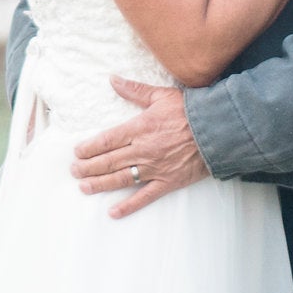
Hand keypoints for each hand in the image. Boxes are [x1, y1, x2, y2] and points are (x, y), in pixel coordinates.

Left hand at [72, 82, 208, 219]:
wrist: (218, 131)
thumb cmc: (190, 111)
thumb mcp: (161, 95)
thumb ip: (135, 90)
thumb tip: (113, 79)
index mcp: (139, 128)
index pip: (107, 140)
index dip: (89, 147)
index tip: (77, 152)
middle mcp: (143, 150)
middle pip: (108, 161)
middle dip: (88, 167)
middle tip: (74, 171)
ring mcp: (154, 168)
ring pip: (121, 178)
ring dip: (100, 184)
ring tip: (83, 187)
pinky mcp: (167, 182)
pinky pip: (144, 197)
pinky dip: (128, 205)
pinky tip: (113, 212)